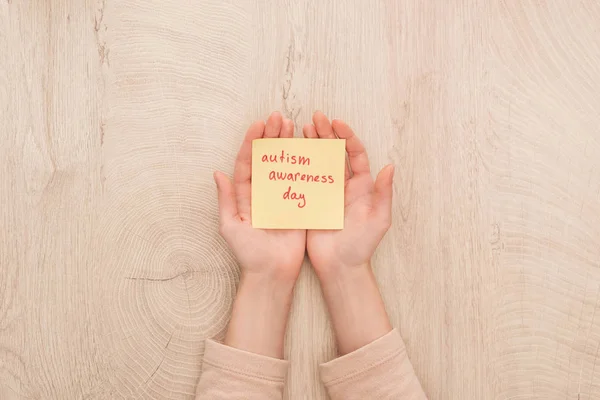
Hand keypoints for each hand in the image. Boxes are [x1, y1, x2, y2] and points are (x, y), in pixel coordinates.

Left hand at [214, 112, 305, 283]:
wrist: (272, 273)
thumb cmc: (248, 253)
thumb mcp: (231, 227)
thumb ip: (226, 200)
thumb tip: (217, 173)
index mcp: (245, 195)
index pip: (248, 162)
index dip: (252, 142)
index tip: (259, 125)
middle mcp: (263, 192)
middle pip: (267, 158)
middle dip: (272, 137)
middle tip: (279, 118)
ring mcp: (281, 196)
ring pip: (285, 164)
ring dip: (288, 145)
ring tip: (292, 125)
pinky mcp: (298, 204)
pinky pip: (301, 180)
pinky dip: (304, 164)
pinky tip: (309, 147)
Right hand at [302, 111, 393, 280]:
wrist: (341, 267)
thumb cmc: (362, 245)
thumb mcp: (379, 220)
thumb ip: (383, 194)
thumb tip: (390, 166)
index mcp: (362, 186)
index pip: (355, 154)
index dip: (347, 136)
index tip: (337, 123)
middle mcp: (344, 186)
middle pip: (335, 153)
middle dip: (326, 134)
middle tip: (315, 118)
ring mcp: (326, 193)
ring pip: (318, 162)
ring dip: (311, 144)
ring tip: (301, 128)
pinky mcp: (311, 202)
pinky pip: (304, 179)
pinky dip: (298, 165)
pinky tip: (289, 152)